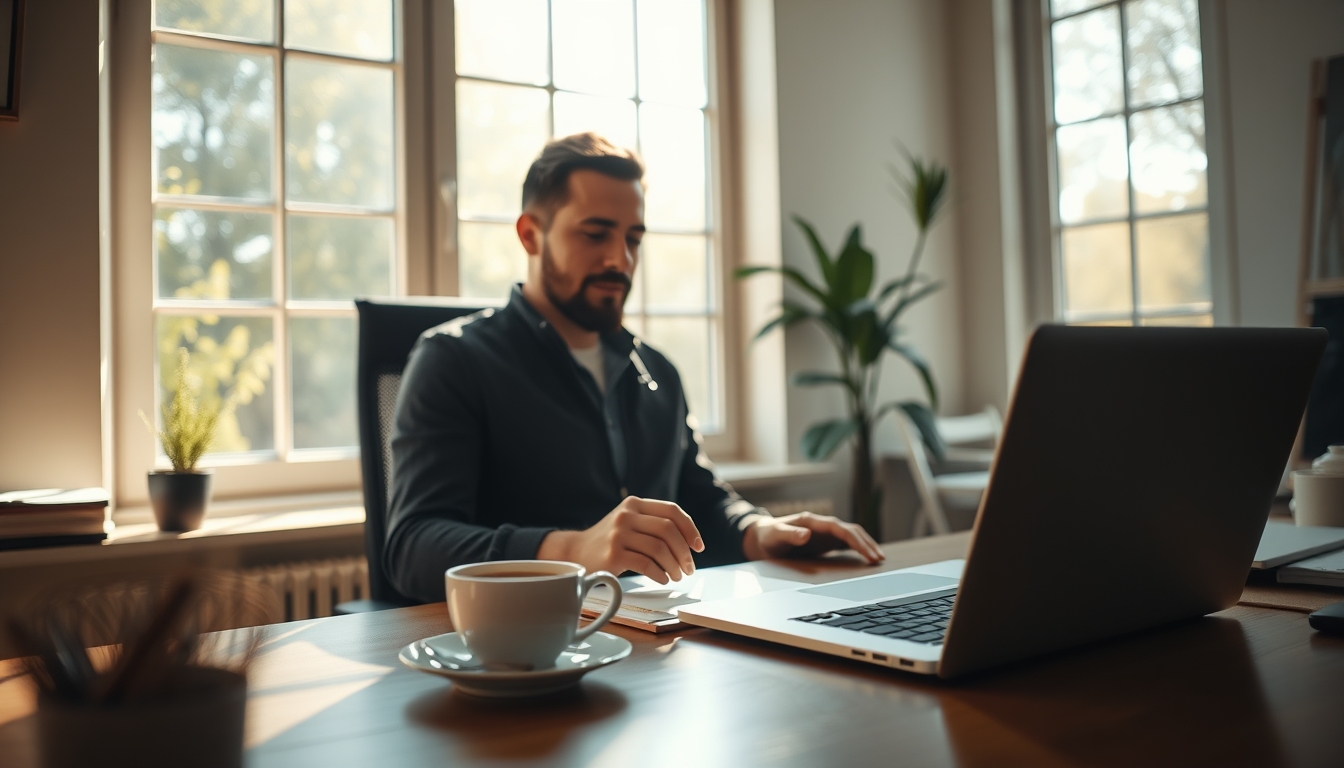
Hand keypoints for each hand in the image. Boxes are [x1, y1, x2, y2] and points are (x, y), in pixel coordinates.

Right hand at [537, 496, 704, 583]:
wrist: (574, 551)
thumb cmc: (609, 541)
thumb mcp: (628, 522)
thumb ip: (652, 523)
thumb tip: (689, 542)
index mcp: (634, 504)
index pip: (672, 511)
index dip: (690, 529)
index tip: (699, 547)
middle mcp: (626, 515)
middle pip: (669, 530)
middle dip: (685, 552)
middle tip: (689, 568)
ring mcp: (619, 534)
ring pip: (660, 548)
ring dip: (675, 566)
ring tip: (677, 576)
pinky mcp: (613, 554)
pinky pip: (646, 564)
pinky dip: (660, 574)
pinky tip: (663, 579)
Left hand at [742, 511, 884, 563]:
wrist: (763, 537)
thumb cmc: (769, 536)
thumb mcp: (776, 535)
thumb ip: (790, 534)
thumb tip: (807, 535)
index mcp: (814, 522)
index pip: (841, 529)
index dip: (856, 540)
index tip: (868, 553)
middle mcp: (823, 526)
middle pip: (852, 531)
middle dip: (867, 544)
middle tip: (879, 560)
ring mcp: (825, 534)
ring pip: (852, 536)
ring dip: (866, 546)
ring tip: (879, 559)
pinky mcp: (825, 542)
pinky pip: (846, 544)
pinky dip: (859, 550)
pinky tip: (867, 559)